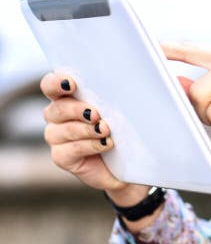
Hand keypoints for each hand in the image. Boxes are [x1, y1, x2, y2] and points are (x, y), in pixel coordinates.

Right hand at [40, 72, 126, 191]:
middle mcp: (57, 116)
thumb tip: (119, 83)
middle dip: (77, 110)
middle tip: (96, 114)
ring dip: (87, 129)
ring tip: (106, 130)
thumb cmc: (123, 126)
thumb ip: (110, 95)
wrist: (127, 160)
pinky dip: (90, 145)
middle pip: (57, 108)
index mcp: (67, 97)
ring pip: (64, 130)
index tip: (72, 84)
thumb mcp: (119, 107)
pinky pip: (71, 150)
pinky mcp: (61, 157)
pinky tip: (106, 143)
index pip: (51, 85)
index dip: (56, 83)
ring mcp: (56, 137)